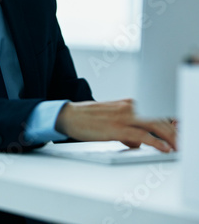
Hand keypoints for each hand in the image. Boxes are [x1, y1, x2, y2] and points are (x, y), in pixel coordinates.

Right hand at [55, 99, 176, 151]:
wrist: (70, 115)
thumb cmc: (89, 117)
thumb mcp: (112, 119)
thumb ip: (128, 127)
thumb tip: (138, 141)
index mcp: (128, 103)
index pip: (156, 110)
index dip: (170, 122)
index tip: (180, 130)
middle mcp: (128, 107)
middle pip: (158, 118)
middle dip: (173, 131)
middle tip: (182, 141)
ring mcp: (122, 117)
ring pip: (154, 125)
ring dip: (169, 137)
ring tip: (178, 146)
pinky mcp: (116, 129)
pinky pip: (141, 135)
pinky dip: (156, 142)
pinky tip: (163, 148)